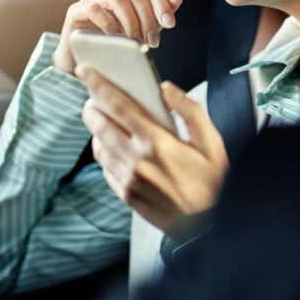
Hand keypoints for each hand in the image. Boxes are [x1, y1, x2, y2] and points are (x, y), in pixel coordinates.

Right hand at [52, 0, 183, 73]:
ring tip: (135, 41)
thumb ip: (159, 14)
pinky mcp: (76, 10)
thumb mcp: (143, 30)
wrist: (85, 60)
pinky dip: (109, 23)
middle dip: (148, 18)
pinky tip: (116, 39)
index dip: (162, 5)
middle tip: (152, 42)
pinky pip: (95, 9)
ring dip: (130, 21)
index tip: (170, 25)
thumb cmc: (116, 43)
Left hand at [75, 65, 228, 240]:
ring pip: (99, 146)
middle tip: (93, 98)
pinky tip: (116, 148)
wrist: (209, 227)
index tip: (85, 72)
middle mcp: (138, 161)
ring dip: (97, 130)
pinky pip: (106, 168)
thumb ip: (190, 111)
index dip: (99, 86)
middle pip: (100, 125)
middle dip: (92, 107)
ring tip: (105, 120)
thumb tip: (166, 89)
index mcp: (158, 143)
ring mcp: (129, 180)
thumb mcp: (213, 143)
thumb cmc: (214, 182)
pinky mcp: (126, 195)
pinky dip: (105, 153)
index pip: (120, 106)